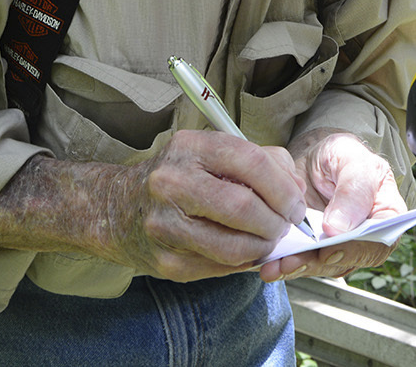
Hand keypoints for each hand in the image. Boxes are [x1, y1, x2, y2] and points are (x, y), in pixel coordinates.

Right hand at [102, 129, 308, 281]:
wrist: (119, 208)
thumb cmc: (180, 177)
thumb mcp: (212, 153)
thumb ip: (262, 161)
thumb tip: (296, 190)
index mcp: (189, 147)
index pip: (251, 162)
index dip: (283, 188)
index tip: (295, 204)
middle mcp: (172, 183)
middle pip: (243, 207)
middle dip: (276, 222)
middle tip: (284, 226)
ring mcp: (165, 225)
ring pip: (235, 246)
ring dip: (263, 248)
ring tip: (266, 240)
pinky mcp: (166, 262)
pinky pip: (221, 268)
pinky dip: (242, 262)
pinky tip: (242, 251)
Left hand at [259, 130, 406, 282]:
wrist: (318, 158)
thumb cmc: (343, 155)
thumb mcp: (352, 161)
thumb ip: (353, 191)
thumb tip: (339, 228)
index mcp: (386, 215)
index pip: (378, 242)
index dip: (354, 250)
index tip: (329, 250)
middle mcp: (366, 238)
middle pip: (346, 259)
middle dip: (316, 263)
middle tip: (291, 260)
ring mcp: (341, 246)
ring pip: (322, 266)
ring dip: (297, 268)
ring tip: (275, 265)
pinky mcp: (317, 250)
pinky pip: (304, 263)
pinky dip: (285, 265)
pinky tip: (269, 264)